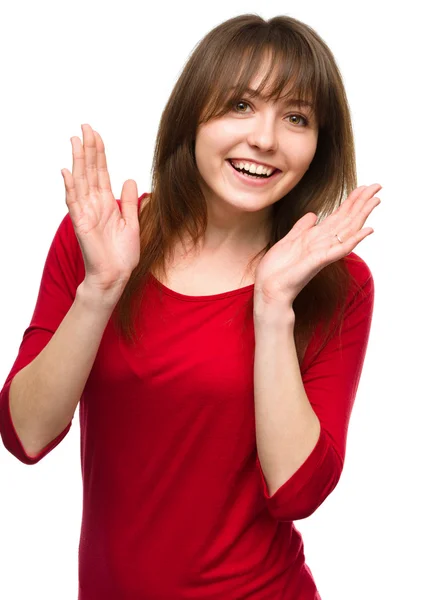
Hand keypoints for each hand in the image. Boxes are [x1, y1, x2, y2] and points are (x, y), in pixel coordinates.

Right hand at [61, 124, 140, 293]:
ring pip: (80, 181)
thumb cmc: (122, 255)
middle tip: (85, 127)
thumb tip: (130, 179)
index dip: (99, 153)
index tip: (96, 134)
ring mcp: (86, 213)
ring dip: (78, 161)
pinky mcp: (81, 224)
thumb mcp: (132, 223)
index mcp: (107, 203)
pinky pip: (74, 203)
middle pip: (90, 171)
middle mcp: (94, 204)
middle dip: (88, 149)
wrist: (116, 276)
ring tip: (75, 141)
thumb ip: (130, 202)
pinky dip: (70, 187)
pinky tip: (67, 171)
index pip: (101, 172)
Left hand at [254, 184, 381, 306]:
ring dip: (362, 214)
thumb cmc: (278, 270)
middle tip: (377, 186)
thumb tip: (313, 215)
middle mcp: (324, 244)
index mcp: (316, 238)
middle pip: (347, 219)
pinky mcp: (320, 260)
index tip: (363, 187)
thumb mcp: (289, 241)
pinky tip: (368, 229)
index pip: (338, 216)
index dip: (351, 201)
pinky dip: (355, 239)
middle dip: (361, 202)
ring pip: (348, 230)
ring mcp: (324, 252)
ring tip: (376, 200)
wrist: (270, 289)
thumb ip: (301, 228)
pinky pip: (341, 248)